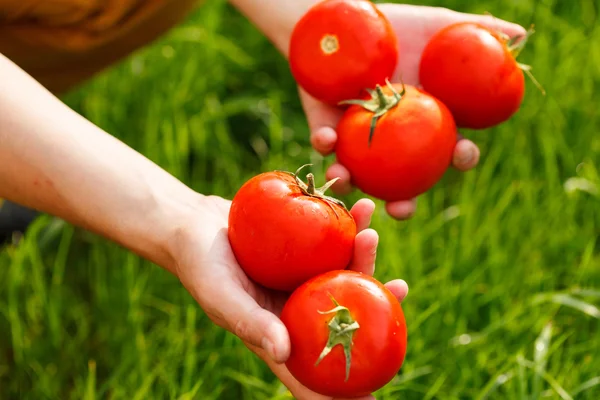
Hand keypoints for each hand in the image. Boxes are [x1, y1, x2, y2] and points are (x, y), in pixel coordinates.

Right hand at [174, 195, 408, 399]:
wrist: (194, 224)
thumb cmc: (200, 264)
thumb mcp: (221, 295)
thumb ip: (251, 324)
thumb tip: (285, 353)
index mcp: (279, 334)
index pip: (314, 371)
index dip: (344, 391)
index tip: (376, 396)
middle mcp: (297, 311)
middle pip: (345, 317)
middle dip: (376, 306)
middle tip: (400, 288)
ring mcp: (302, 281)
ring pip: (345, 277)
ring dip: (365, 258)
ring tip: (372, 232)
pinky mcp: (303, 253)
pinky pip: (332, 244)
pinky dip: (348, 229)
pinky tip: (360, 210)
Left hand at [303, 4, 526, 219]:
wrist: (343, 18)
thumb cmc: (395, 25)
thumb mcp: (437, 26)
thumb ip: (476, 33)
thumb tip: (521, 36)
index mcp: (424, 120)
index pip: (449, 148)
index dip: (460, 157)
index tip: (462, 153)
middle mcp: (393, 137)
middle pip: (404, 180)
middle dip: (405, 201)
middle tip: (403, 207)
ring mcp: (359, 137)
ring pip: (360, 174)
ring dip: (355, 183)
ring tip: (351, 181)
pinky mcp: (326, 127)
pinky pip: (325, 143)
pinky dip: (325, 144)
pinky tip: (327, 141)